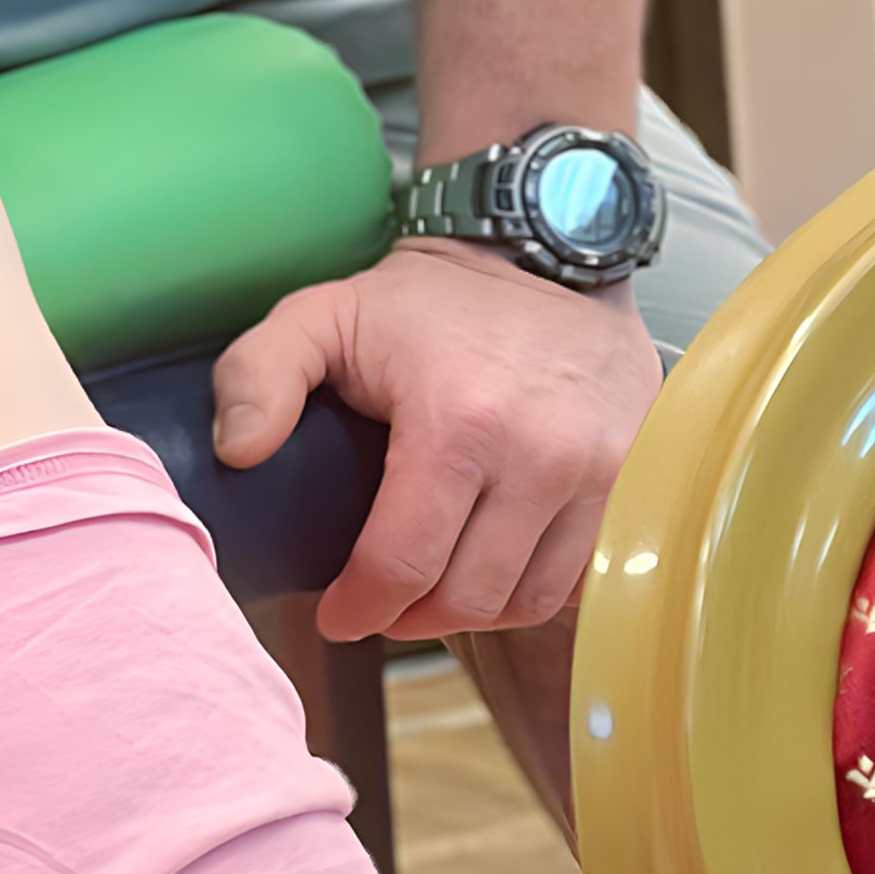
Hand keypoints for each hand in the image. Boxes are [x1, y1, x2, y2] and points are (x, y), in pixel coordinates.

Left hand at [213, 238, 660, 644]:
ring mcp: (603, 469)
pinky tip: (490, 571)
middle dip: (410, 617)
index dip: (360, 607)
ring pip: (529, 598)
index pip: (404, 563)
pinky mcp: (636, 476)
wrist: (545, 256)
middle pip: (470, 595)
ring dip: (473, 612)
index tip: (336, 616)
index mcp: (460, 422)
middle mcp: (543, 454)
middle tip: (379, 607)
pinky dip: (531, 589)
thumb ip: (259, 374)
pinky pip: (581, 573)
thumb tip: (238, 452)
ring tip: (430, 595)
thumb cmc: (428, 301)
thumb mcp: (323, 313)